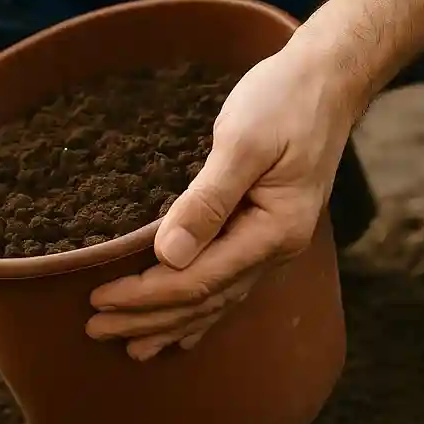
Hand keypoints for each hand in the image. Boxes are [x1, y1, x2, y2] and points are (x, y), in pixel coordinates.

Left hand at [85, 38, 360, 359]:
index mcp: (273, 231)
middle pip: (205, 300)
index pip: (198, 281)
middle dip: (149, 318)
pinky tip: (181, 329)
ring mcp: (274, 243)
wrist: (329, 79)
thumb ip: (207, 200)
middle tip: (94, 328)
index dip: (146, 296)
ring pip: (217, 300)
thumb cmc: (285, 101)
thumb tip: (167, 255)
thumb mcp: (243, 142)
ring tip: (130, 344)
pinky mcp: (265, 231)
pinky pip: (229, 283)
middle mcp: (277, 248)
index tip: (99, 300)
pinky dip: (200, 310)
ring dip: (172, 324)